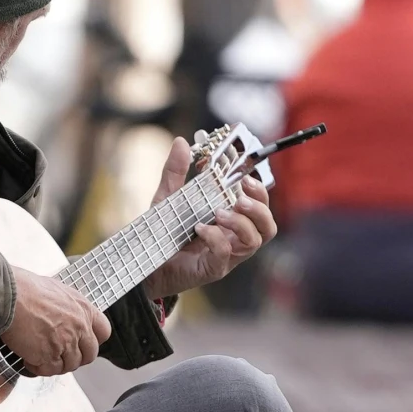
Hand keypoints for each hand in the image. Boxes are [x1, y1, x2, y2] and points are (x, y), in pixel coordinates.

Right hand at [3, 267, 111, 374]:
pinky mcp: (49, 355)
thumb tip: (61, 314)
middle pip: (89, 355)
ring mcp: (65, 343)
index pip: (103, 332)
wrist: (9, 295)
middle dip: (75, 358)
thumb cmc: (25, 288)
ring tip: (40, 356)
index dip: (93, 341)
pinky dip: (38, 368)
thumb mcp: (56, 290)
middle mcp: (79, 327)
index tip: (84, 343)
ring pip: (69, 365)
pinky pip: (49, 371)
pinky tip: (29, 359)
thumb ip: (66, 307)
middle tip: (60, 355)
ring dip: (56, 364)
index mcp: (83, 309)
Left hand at [142, 137, 275, 302]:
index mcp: (231, 220)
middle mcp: (234, 238)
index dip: (261, 192)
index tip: (246, 178)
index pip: (260, 207)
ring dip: (241, 223)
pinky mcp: (213, 269)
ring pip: (254, 241)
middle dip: (259, 209)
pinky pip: (225, 255)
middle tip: (239, 198)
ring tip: (219, 213)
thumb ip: (176, 171)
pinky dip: (216, 238)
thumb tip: (181, 142)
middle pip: (267, 227)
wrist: (144, 261)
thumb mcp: (168, 196)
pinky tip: (200, 229)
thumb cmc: (163, 231)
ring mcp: (227, 256)